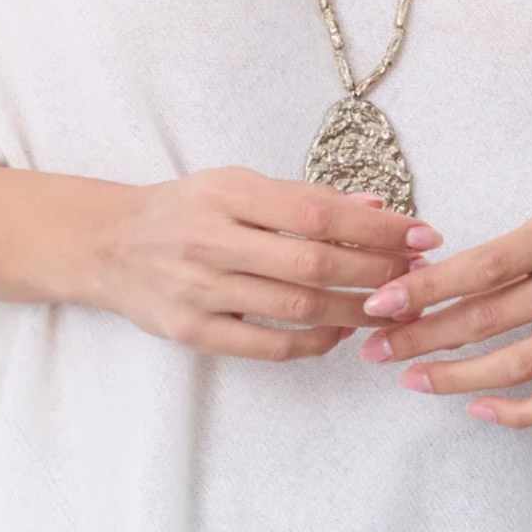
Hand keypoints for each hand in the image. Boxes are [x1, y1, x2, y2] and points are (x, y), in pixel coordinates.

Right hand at [86, 168, 441, 360]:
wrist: (108, 245)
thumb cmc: (183, 211)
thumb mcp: (236, 186)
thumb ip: (302, 198)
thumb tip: (375, 209)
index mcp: (227, 194)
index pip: (317, 213)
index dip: (377, 228)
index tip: (422, 234)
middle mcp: (210, 241)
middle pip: (313, 264)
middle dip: (377, 272)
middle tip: (417, 275)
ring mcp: (199, 291)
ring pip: (298, 308)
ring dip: (356, 311)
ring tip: (392, 307)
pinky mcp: (194, 332)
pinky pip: (269, 345)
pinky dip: (315, 342)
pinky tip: (341, 332)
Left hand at [355, 203, 531, 425]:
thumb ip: (506, 257)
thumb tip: (425, 287)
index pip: (481, 266)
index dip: (425, 289)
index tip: (379, 304)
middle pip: (489, 317)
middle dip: (423, 337)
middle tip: (378, 350)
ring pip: (517, 364)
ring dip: (456, 377)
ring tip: (413, 380)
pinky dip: (515, 411)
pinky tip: (477, 409)